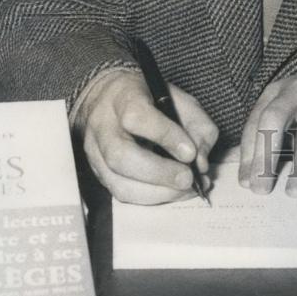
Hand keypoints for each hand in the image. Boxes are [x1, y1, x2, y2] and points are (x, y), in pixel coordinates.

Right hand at [74, 69, 217, 203]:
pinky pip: (121, 193)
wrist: (109, 98)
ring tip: (185, 190)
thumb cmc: (149, 98)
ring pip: (118, 182)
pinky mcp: (98, 172)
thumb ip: (198, 125)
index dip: (165, 135)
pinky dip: (150, 198)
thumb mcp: (180, 98)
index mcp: (124, 97)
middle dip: (159, 173)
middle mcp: (103, 126)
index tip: (190, 152)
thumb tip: (200, 163)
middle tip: (188, 179)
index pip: (137, 117)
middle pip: (121, 156)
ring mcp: (95, 152)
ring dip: (157, 193)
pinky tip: (171, 192)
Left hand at [239, 56, 296, 195]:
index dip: (249, 153)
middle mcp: (296, 87)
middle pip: (273, 119)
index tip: (245, 183)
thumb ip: (276, 137)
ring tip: (295, 191)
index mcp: (277, 92)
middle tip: (261, 188)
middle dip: (265, 156)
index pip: (255, 122)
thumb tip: (246, 167)